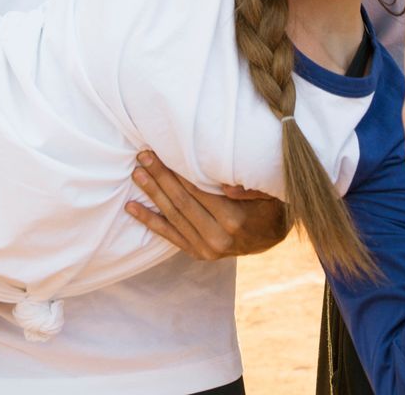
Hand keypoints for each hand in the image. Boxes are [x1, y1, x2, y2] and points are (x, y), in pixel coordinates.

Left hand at [126, 151, 289, 258]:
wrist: (272, 237)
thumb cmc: (271, 206)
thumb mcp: (270, 193)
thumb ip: (249, 188)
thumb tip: (224, 184)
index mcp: (234, 220)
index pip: (197, 191)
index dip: (176, 171)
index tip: (160, 151)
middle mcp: (217, 238)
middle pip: (181, 202)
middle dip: (159, 178)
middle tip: (142, 156)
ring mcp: (207, 249)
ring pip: (172, 217)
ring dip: (152, 194)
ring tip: (137, 174)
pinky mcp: (198, 254)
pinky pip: (170, 236)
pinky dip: (149, 221)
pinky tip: (132, 208)